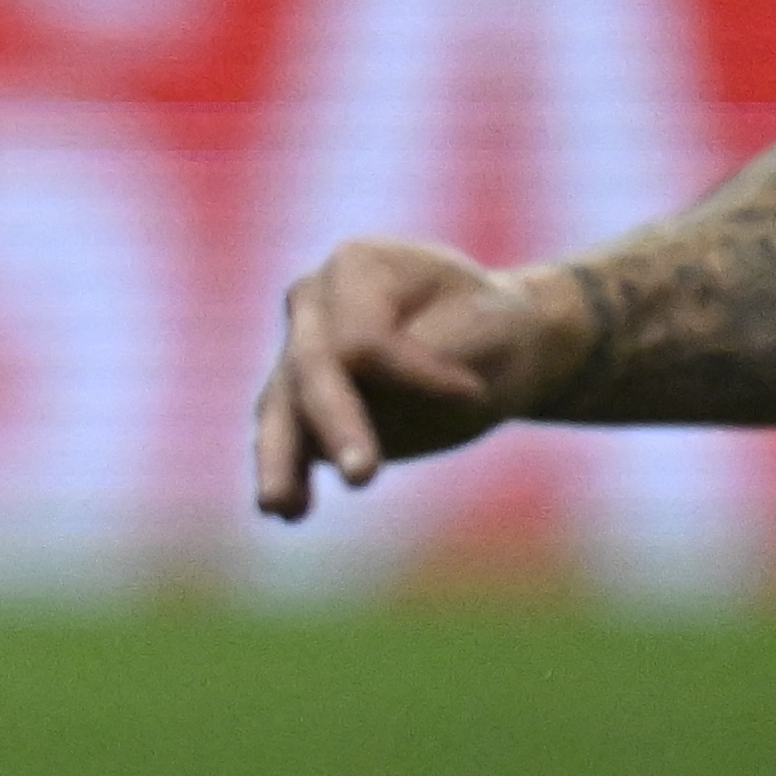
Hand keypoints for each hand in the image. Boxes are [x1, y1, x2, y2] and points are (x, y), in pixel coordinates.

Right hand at [251, 232, 592, 516]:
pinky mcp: (298, 403)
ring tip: (280, 505)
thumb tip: (366, 396)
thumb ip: (432, 355)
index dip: (414, 373)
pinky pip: (286, 440)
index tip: (473, 392)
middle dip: (337, 424)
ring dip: (282, 460)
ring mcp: (296, 353)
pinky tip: (290, 510)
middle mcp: (312, 304)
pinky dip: (289, 474)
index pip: (364, 335)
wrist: (491, 351)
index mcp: (357, 265)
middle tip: (363, 476)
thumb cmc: (495, 329)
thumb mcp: (490, 329)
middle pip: (313, 370)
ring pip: (280, 410)